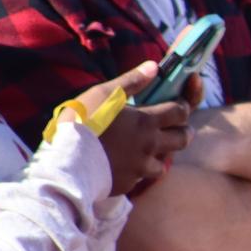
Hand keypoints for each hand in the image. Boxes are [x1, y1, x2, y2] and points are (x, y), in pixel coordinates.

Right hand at [73, 61, 194, 194]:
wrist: (66, 163)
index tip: (179, 106)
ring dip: (161, 155)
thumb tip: (154, 66)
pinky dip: (138, 171)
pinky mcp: (128, 184)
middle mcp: (149, 145)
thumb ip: (131, 81)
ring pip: (163, 163)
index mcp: (146, 121)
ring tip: (151, 150)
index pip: (180, 112)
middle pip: (183, 139)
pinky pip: (141, 178)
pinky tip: (126, 166)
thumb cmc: (82, 123)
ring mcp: (141, 167)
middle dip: (184, 132)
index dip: (183, 107)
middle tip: (180, 129)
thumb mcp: (103, 94)